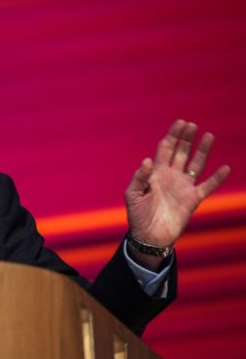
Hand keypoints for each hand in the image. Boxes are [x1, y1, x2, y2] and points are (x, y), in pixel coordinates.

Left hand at [125, 120, 230, 252]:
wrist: (149, 236)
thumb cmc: (137, 215)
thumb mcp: (133, 195)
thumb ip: (139, 178)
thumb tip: (147, 160)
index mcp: (156, 173)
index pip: (165, 149)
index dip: (172, 136)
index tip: (180, 123)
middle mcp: (171, 176)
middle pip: (181, 152)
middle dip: (186, 138)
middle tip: (192, 125)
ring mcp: (183, 187)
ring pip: (196, 164)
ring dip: (202, 151)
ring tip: (209, 136)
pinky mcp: (193, 199)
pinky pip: (207, 186)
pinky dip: (217, 178)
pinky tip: (225, 168)